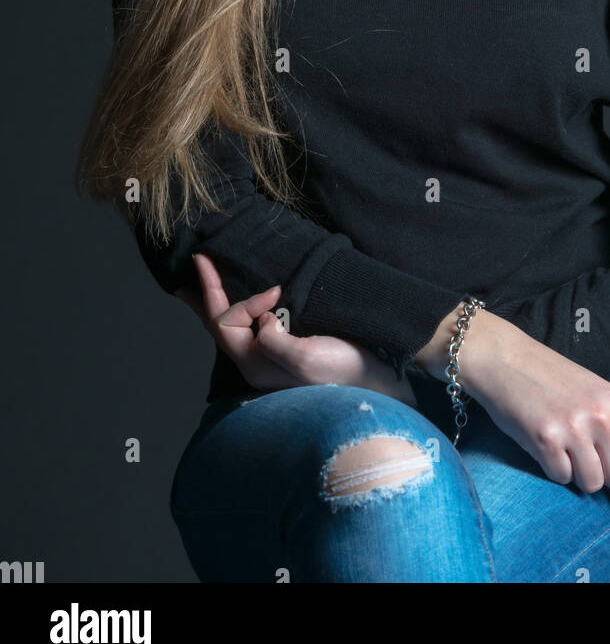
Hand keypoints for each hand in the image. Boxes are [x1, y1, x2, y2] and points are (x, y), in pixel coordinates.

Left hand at [173, 252, 415, 403]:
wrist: (377, 383)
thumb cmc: (344, 372)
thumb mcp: (306, 359)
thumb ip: (274, 341)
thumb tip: (263, 321)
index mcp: (255, 364)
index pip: (227, 323)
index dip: (245, 301)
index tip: (277, 290)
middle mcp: (257, 360)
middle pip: (218, 323)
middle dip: (206, 291)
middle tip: (197, 260)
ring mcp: (271, 355)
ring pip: (233, 324)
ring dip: (218, 299)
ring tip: (203, 283)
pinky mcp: (288, 347)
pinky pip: (252, 324)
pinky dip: (241, 307)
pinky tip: (242, 299)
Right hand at [452, 312, 609, 522]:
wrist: (504, 358)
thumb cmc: (548, 376)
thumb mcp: (595, 395)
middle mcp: (602, 415)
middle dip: (604, 476)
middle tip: (583, 451)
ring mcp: (574, 428)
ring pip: (591, 483)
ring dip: (577, 473)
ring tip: (562, 443)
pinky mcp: (546, 439)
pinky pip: (561, 477)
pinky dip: (553, 468)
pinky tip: (544, 442)